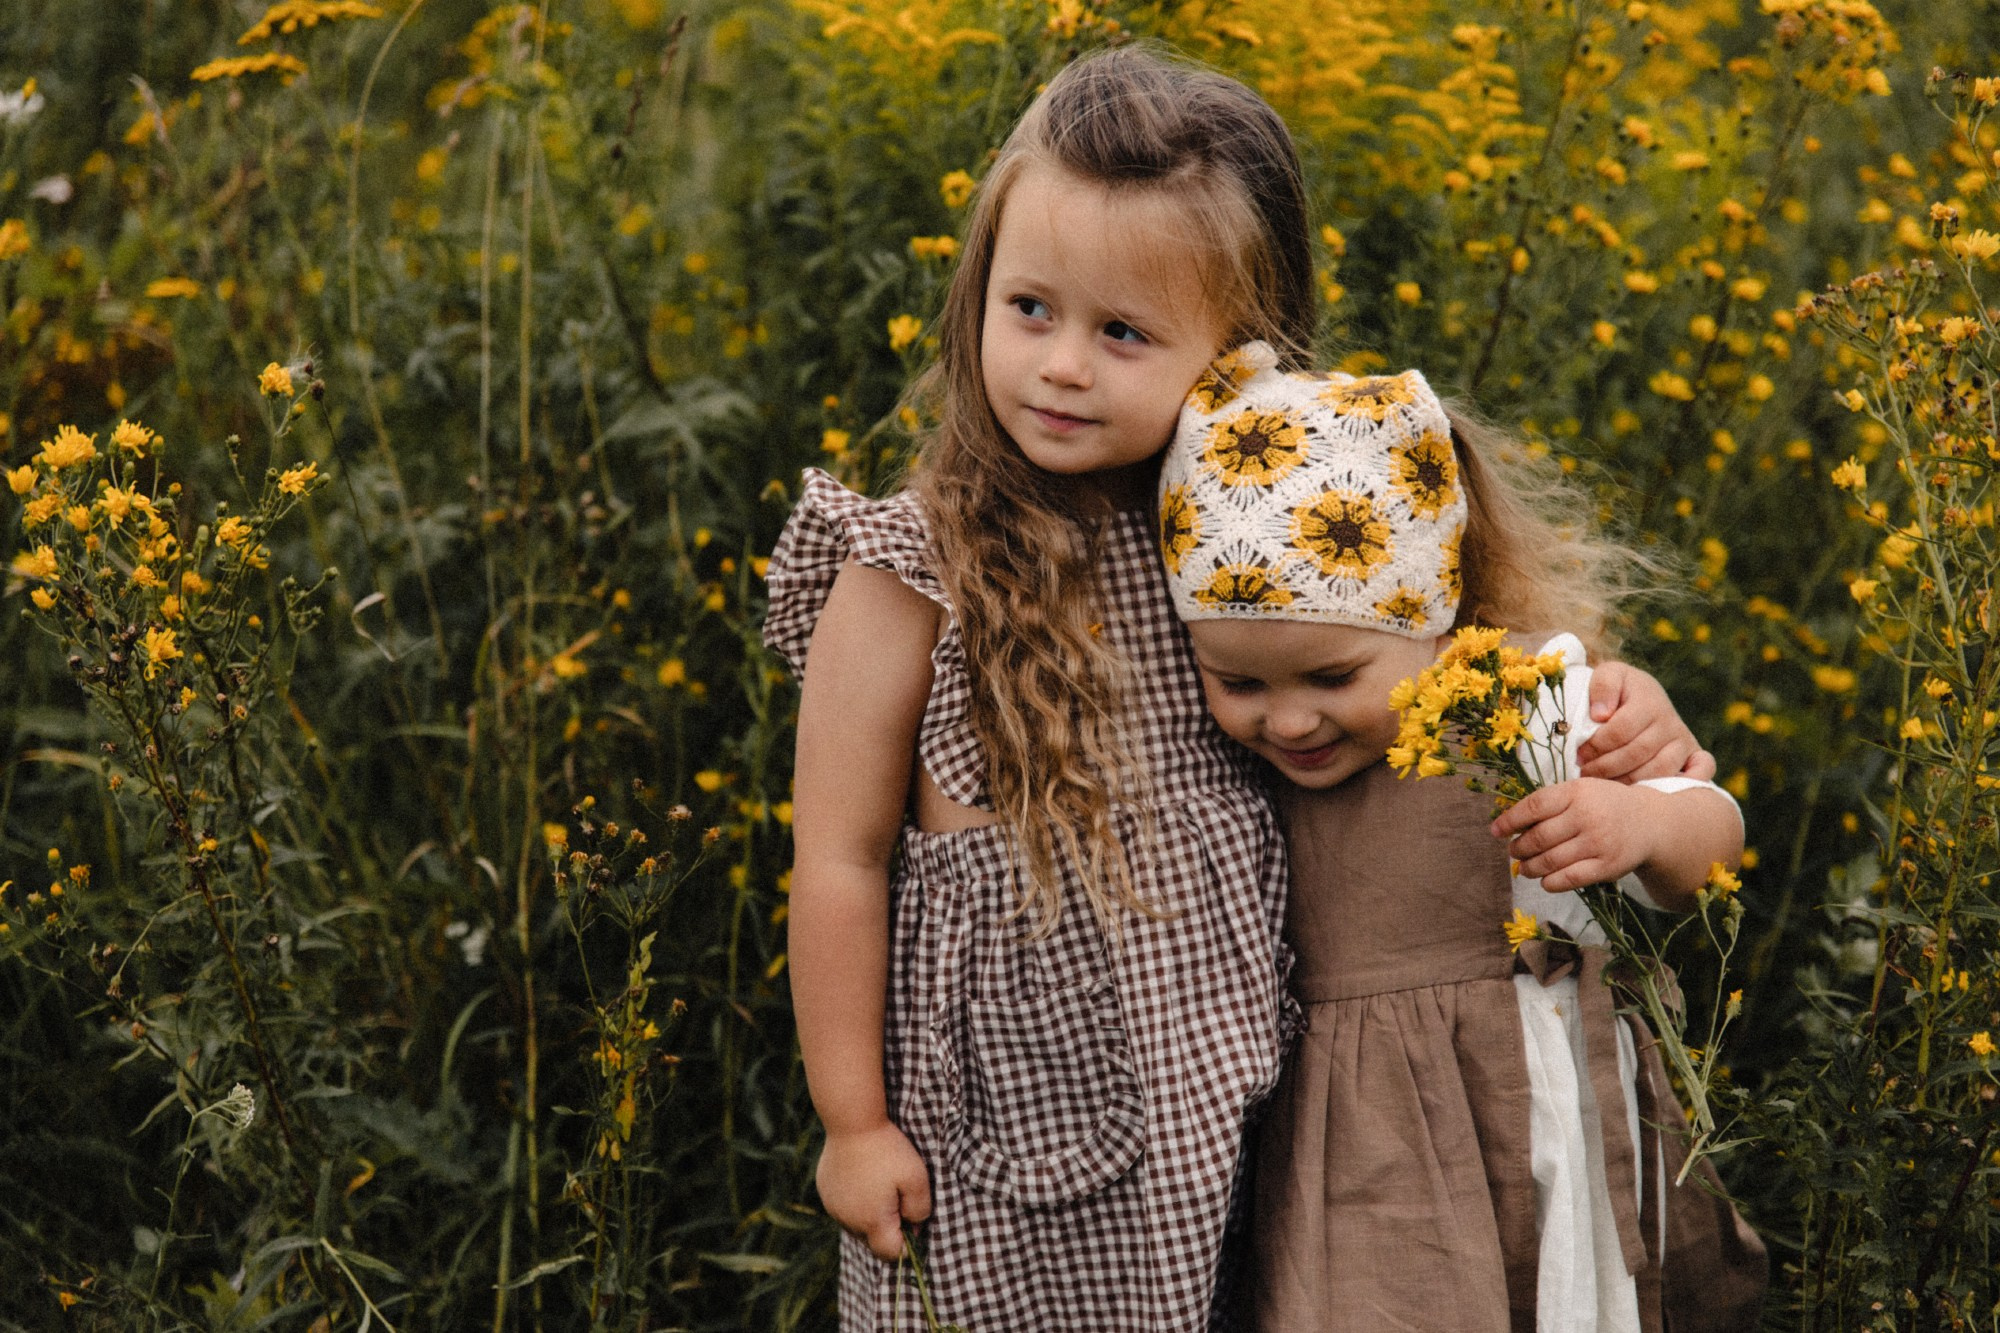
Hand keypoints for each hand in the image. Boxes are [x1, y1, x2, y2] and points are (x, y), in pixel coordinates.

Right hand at [816, 1122, 932, 1260]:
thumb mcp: (917, 1179)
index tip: (913, 1219)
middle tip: (899, 1197)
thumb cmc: (888, 1150)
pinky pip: (844, 1208)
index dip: (907, 1243)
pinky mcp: (826, 1193)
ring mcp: (833, 1208)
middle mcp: (848, 1221)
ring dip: (870, 1216)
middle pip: (872, 1242)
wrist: (852, 1122)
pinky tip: (864, 1178)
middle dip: (888, 1230)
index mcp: (872, 1222)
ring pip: (857, 1225)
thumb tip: (914, 1227)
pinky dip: (855, 1202)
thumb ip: (920, 1210)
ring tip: (880, 1185)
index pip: (891, 1254)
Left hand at [1490, 778, 1657, 891]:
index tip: (1495, 831)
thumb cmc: (1604, 805)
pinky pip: (1568, 879)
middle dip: (1518, 848)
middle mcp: (1587, 816)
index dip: (1510, 821)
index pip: (1534, 806)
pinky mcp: (1606, 866)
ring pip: (1550, 860)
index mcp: (1577, 792)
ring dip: (1529, 867)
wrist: (1650, 823)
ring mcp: (1598, 843)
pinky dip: (1550, 882)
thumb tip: (1508, 825)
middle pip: (1538, 837)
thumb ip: (1550, 804)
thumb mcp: (1581, 791)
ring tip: (1524, 867)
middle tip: (1513, 852)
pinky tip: (1544, 879)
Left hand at [1579, 661, 1713, 781]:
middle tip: (1585, 774)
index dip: (1596, 745)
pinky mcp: (1693, 756)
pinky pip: (1700, 771)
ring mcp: (1684, 740)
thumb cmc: (1619, 690)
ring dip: (1628, 782)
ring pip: (1659, 770)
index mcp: (1649, 701)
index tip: (1578, 754)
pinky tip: (1654, 793)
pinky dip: (1684, 783)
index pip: (1621, 730)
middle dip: (1605, 767)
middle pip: (1637, 753)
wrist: (1640, 695)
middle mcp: (1671, 721)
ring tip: (1604, 786)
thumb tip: (1601, 714)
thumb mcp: (1608, 675)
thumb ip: (1602, 686)